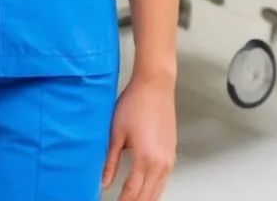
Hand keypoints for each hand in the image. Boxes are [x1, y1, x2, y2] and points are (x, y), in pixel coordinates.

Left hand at [102, 74, 176, 200]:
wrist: (155, 86)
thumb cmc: (135, 104)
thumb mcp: (116, 133)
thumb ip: (110, 161)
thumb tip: (103, 182)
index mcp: (146, 159)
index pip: (133, 192)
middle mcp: (161, 164)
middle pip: (148, 196)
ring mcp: (169, 160)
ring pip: (158, 191)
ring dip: (145, 198)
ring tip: (130, 200)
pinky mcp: (172, 154)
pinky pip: (164, 180)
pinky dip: (154, 189)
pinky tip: (145, 189)